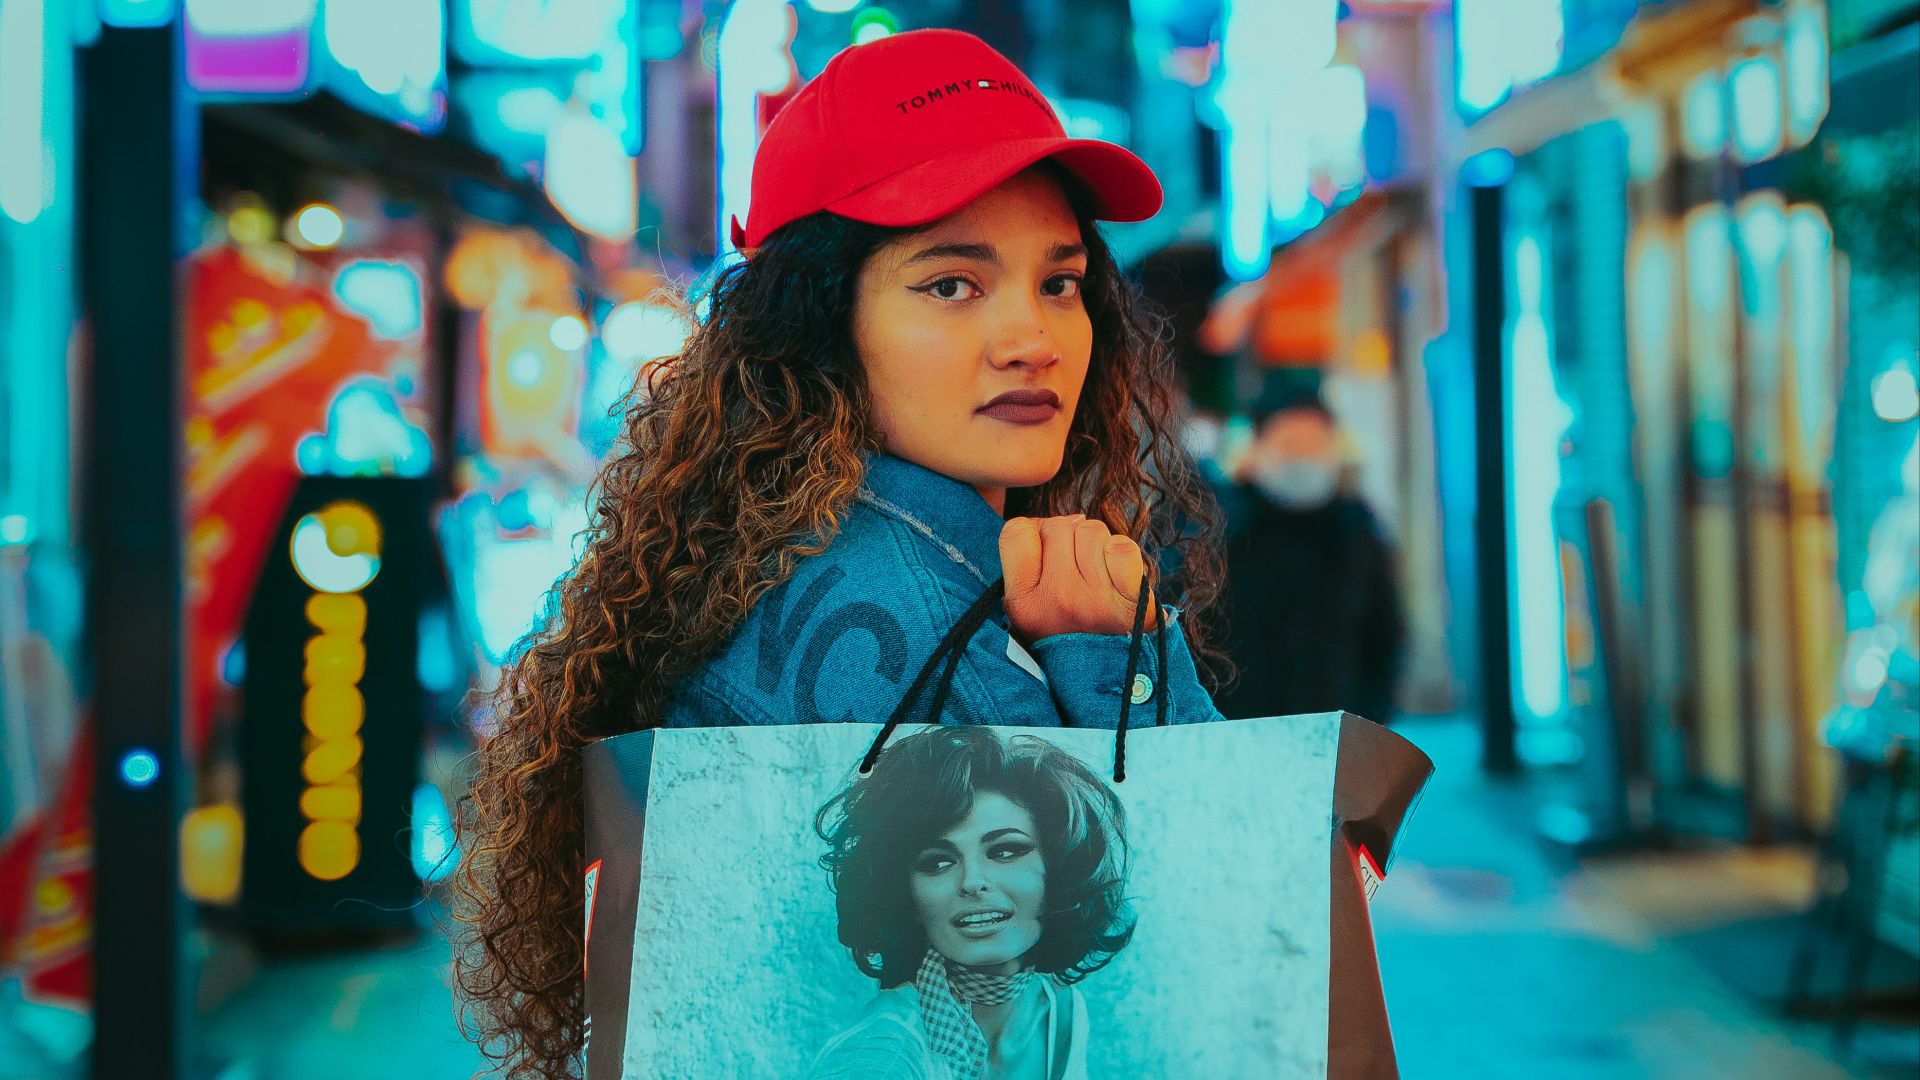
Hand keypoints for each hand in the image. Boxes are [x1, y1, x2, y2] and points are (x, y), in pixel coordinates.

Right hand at [999, 515, 1159, 643]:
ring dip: (1096, 546)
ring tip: (1097, 577)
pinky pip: (1122, 546)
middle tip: (1075, 573)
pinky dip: (1121, 554)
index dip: (1033, 535)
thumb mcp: (1026, 609)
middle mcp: (1057, 598)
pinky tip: (1118, 576)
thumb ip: (1027, 561)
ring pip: (1091, 530)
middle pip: (1057, 526)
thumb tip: (1069, 519)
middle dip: (1068, 541)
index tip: (1044, 556)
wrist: (1105, 682)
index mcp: (1022, 603)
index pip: (1016, 531)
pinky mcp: (1132, 598)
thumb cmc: (1065, 634)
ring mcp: (1096, 598)